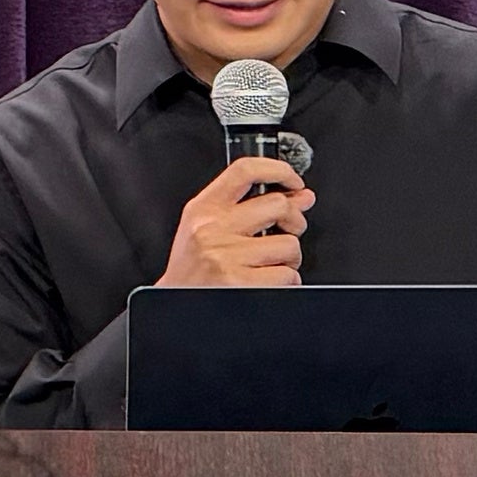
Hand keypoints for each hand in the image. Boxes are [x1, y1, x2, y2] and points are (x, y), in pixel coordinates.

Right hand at [160, 156, 312, 288]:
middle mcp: (212, 229)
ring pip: (289, 244)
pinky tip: (267, 283)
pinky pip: (287, 275)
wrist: (175, 307)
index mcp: (202, 210)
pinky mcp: (239, 283)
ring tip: (270, 264)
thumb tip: (301, 196)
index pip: (245, 171)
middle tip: (286, 232)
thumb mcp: (205, 228)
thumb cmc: (193, 270)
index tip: (293, 182)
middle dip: (294, 220)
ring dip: (289, 258)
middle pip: (278, 205)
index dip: (279, 170)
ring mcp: (225, 257)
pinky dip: (286, 281)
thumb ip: (248, 208)